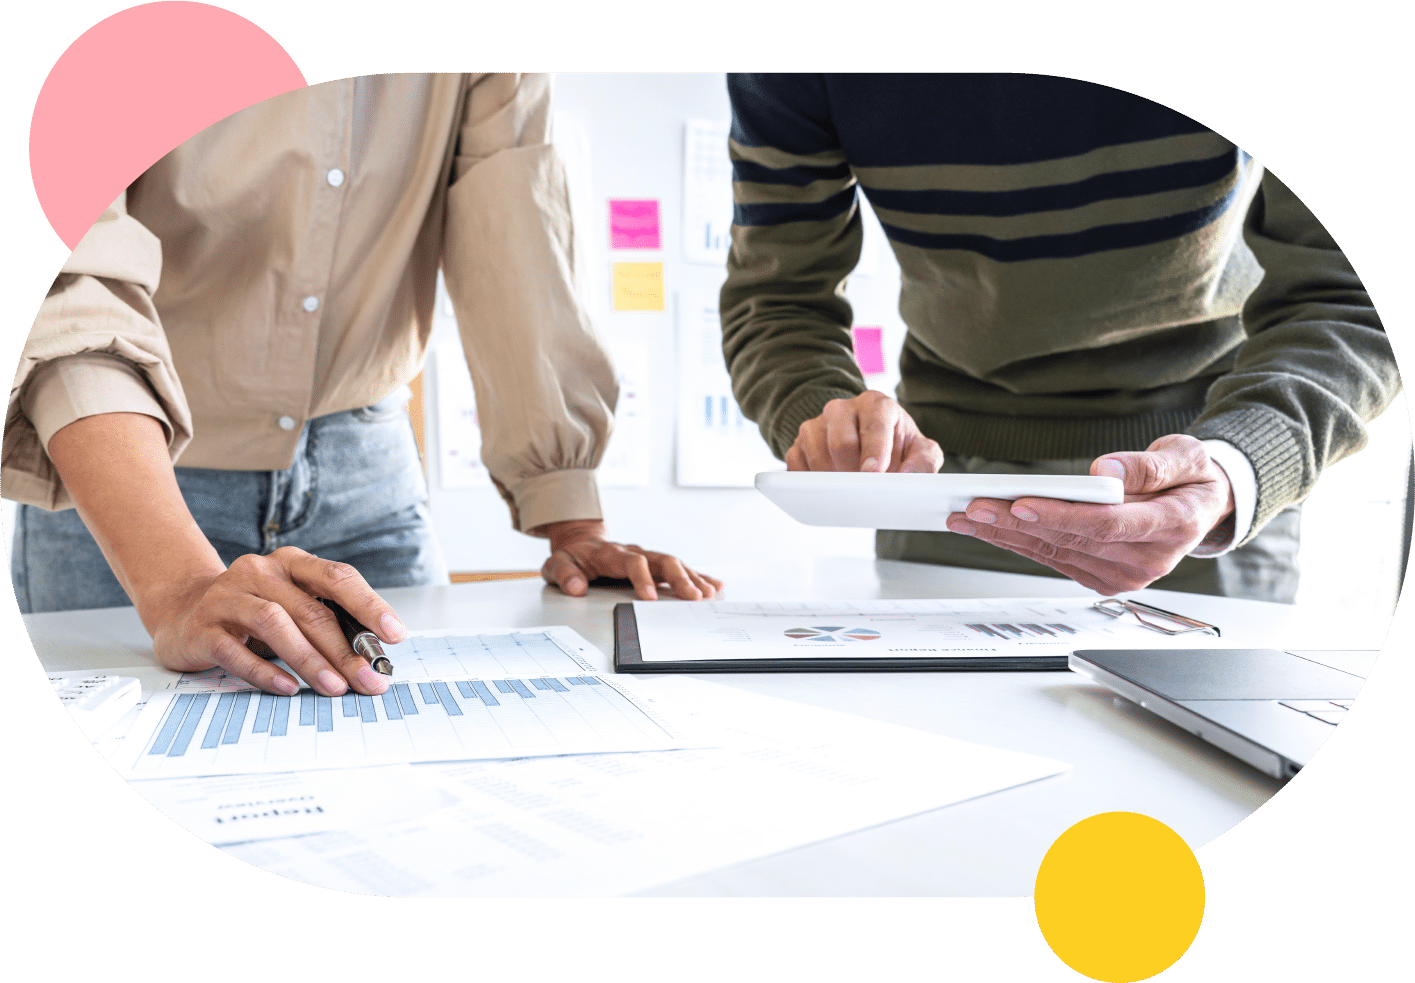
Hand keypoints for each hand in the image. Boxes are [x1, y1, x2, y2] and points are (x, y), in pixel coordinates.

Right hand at [149, 547, 406, 696]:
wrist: (181, 611)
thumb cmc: (252, 611)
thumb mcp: (291, 605)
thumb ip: (327, 621)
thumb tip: (373, 657)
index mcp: (291, 562)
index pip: (337, 577)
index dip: (369, 605)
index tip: (395, 635)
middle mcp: (259, 572)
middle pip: (311, 609)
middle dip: (346, 650)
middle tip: (368, 679)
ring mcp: (227, 598)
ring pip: (275, 624)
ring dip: (310, 659)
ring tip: (335, 687)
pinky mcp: (203, 629)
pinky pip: (237, 651)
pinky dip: (266, 672)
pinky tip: (289, 688)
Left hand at [537, 519, 723, 599]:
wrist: (581, 543)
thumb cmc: (573, 556)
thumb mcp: (557, 563)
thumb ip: (564, 574)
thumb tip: (576, 587)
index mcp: (612, 553)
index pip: (633, 562)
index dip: (643, 579)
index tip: (651, 598)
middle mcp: (635, 552)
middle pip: (663, 560)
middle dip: (680, 578)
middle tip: (694, 597)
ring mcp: (647, 557)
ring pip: (675, 564)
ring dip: (693, 579)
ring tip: (709, 595)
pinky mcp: (655, 565)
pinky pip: (679, 568)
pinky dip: (698, 576)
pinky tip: (714, 586)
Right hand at [787, 391, 942, 472]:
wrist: (869, 441)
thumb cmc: (896, 445)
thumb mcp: (920, 451)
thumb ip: (924, 462)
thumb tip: (908, 477)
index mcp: (876, 405)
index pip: (873, 426)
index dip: (874, 452)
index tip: (873, 473)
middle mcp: (843, 409)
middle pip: (841, 442)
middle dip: (852, 472)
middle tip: (863, 489)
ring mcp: (818, 424)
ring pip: (814, 451)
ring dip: (831, 477)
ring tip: (847, 487)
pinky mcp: (799, 442)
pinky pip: (795, 461)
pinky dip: (808, 479)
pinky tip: (825, 486)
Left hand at [944, 434, 1236, 594]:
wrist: (1202, 507)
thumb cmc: (1192, 478)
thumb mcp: (1186, 456)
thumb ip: (1148, 465)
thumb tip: (1104, 471)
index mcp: (1173, 528)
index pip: (1108, 525)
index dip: (1062, 516)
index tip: (1021, 504)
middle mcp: (1147, 561)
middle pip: (1071, 540)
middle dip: (1017, 523)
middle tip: (974, 507)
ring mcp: (1124, 574)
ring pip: (1055, 553)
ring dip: (1007, 536)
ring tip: (968, 517)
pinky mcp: (1104, 577)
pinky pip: (1055, 559)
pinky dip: (1019, 543)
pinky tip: (989, 529)